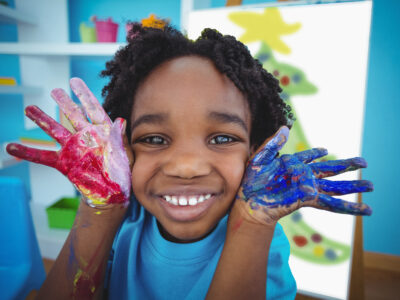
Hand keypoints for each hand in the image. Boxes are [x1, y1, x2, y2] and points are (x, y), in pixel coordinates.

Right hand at [7, 78, 131, 206]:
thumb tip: (121, 120)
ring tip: (29, 108)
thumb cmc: (122, 174)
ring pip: (55, 130)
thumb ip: (121, 140)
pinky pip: (43, 156)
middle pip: (73, 115)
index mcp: (103, 132)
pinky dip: (28, 152)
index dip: (84, 95)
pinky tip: (11, 147)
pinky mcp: (64, 163)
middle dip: (64, 102)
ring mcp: (73, 149)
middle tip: (54, 91)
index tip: (74, 81)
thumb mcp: (125, 156)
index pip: (93, 109)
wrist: (112, 194)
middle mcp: (86, 137)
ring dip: (42, 120)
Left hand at [236, 127, 372, 224]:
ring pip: (335, 187)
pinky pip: (330, 203)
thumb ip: (273, 143)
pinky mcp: (308, 199)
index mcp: (291, 164)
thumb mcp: (260, 157)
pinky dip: (347, 207)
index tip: (325, 150)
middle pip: (330, 169)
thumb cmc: (251, 180)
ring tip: (371, 185)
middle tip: (363, 161)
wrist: (249, 201)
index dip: (316, 153)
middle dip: (346, 165)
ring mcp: (307, 187)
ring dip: (353, 186)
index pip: (308, 157)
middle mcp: (303, 175)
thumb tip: (285, 127)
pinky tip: (362, 209)